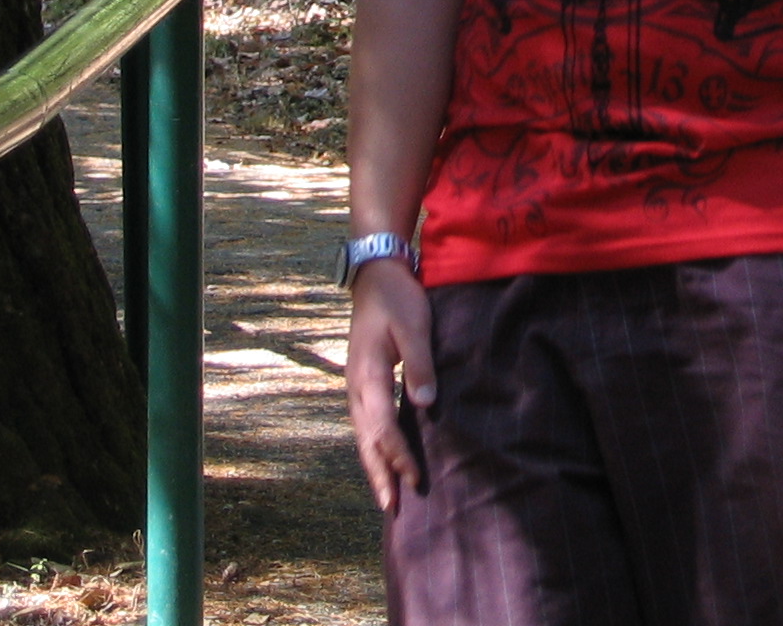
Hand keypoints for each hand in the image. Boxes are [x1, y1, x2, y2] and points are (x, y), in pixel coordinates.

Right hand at [346, 257, 435, 511]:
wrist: (376, 273)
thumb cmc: (398, 299)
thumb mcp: (414, 326)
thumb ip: (421, 364)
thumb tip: (426, 405)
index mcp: (368, 376)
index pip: (382, 428)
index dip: (398, 456)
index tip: (416, 479)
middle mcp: (356, 387)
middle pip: (366, 440)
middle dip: (380, 474)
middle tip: (392, 508)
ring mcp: (356, 385)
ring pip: (363, 434)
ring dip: (375, 464)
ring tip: (387, 494)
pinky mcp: (363, 381)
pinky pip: (367, 422)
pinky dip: (374, 445)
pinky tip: (384, 456)